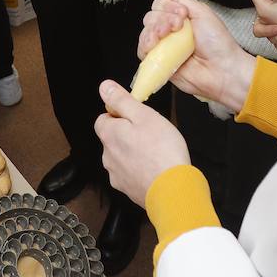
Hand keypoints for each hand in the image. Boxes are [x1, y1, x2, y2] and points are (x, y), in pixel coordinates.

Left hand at [95, 80, 189, 206]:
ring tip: (155, 153)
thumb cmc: (161, 150)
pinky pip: (130, 174)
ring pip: (121, 157)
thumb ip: (121, 100)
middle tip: (151, 134)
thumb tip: (104, 87)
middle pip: (113, 138)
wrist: (172, 190)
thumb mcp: (143, 115)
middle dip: (128, 135)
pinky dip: (139, 170)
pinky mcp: (127, 190)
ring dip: (133, 153)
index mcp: (109, 134)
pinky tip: (155, 169)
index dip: (120, 115)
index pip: (103, 118)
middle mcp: (107, 156)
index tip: (138, 117)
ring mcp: (116, 175)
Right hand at [139, 0, 255, 110]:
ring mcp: (163, 47)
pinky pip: (142, 51)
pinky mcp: (158, 63)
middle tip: (179, 26)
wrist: (222, 69)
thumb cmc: (217, 42)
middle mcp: (169, 32)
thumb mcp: (201, 13)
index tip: (183, 14)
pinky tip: (157, 43)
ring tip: (169, 35)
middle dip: (163, 18)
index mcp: (180, 18)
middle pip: (150, 16)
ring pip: (145, 32)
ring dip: (155, 30)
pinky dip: (146, 44)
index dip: (167, 6)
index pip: (159, 4)